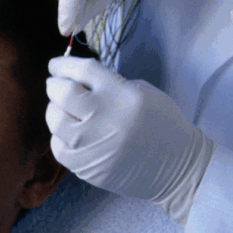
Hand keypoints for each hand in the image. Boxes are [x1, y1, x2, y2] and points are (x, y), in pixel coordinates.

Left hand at [46, 56, 214, 223]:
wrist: (177, 168)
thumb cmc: (162, 124)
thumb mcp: (143, 92)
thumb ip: (109, 84)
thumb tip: (77, 80)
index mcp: (121, 95)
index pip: (82, 70)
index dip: (63, 64)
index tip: (55, 65)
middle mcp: (103, 119)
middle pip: (61, 94)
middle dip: (54, 85)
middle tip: (56, 85)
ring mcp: (92, 146)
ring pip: (55, 121)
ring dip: (54, 110)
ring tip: (63, 109)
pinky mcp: (86, 168)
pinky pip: (58, 147)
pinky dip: (59, 136)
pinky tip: (70, 133)